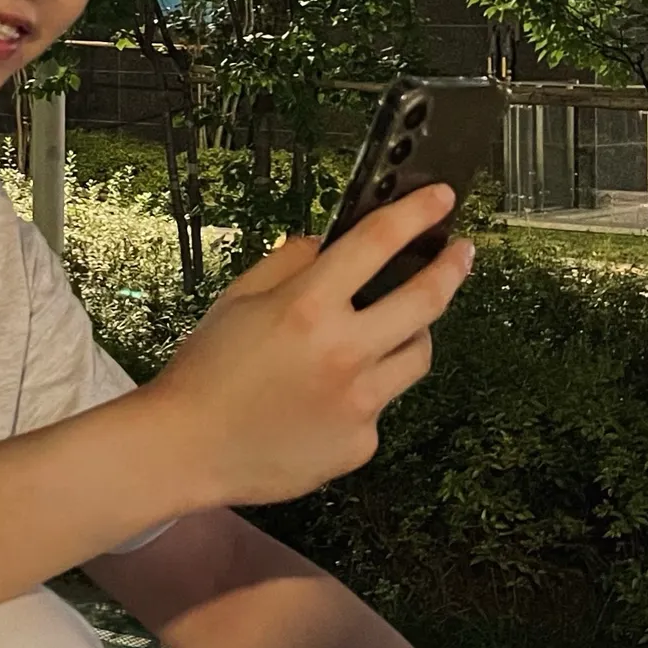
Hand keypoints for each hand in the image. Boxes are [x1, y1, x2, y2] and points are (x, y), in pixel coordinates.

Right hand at [144, 186, 473, 512]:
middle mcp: (343, 353)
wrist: (187, 449)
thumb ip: (289, 262)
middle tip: (461, 254)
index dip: (417, 213)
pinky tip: (329, 397)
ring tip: (391, 328)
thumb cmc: (205, 372)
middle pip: (426, 301)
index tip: (441, 197)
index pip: (378, 243)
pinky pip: (383, 404)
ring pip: (418, 355)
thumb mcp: (237, 298)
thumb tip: (329, 245)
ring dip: (413, 333)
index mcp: (308, 307)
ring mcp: (359, 404)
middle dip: (452, 269)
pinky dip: (367, 391)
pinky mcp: (361, 443)